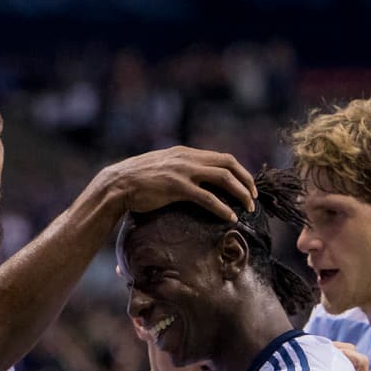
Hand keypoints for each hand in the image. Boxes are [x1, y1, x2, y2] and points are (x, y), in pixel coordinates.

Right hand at [102, 146, 256, 220]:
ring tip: (248, 208)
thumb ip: (178, 169)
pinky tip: (229, 217)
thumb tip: (191, 181)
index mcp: (185, 152)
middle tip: (254, 197)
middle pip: (229, 164)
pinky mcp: (176, 187)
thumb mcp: (161, 167)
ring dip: (240, 193)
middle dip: (246, 180)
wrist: (116, 185)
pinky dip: (222, 207)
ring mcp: (183, 171)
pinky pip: (207, 197)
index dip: (239, 171)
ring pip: (223, 178)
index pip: (222, 157)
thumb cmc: (136, 181)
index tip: (246, 185)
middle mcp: (187, 158)